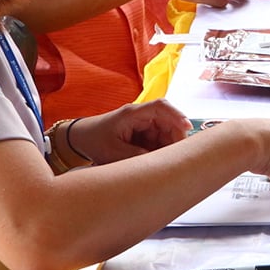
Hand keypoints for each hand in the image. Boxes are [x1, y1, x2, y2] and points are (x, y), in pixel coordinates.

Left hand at [69, 101, 191, 163]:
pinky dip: (162, 150)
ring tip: (161, 162)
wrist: (82, 138)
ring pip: (167, 133)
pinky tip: (156, 161)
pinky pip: (161, 140)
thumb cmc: (95, 140)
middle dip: (176, 137)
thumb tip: (157, 161)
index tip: (187, 127)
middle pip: (169, 121)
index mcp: (132, 113)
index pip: (160, 107)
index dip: (176, 115)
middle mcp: (142, 116)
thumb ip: (135, 156)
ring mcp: (145, 124)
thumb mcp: (112, 152)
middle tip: (175, 157)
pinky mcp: (145, 133)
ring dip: (169, 146)